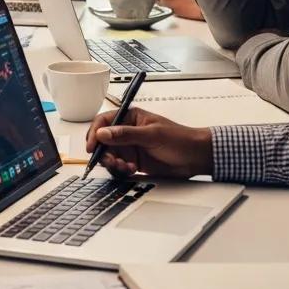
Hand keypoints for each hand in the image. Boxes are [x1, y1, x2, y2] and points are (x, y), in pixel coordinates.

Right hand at [85, 107, 213, 178]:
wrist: (196, 157)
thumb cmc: (179, 139)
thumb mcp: (152, 135)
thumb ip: (126, 134)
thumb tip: (103, 133)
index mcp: (129, 118)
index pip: (104, 122)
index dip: (95, 133)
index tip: (93, 146)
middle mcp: (127, 132)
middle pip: (103, 141)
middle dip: (103, 152)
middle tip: (111, 161)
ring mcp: (130, 148)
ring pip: (109, 156)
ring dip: (113, 163)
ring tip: (125, 166)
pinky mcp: (134, 162)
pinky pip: (119, 167)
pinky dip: (121, 170)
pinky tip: (132, 170)